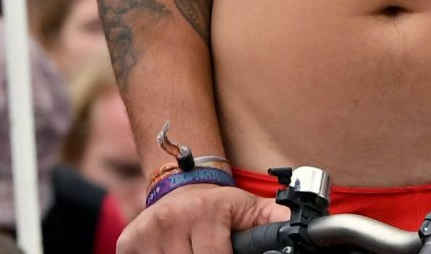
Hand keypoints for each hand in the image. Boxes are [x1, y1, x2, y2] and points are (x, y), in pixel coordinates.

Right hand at [113, 179, 281, 253]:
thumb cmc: (219, 205)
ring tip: (193, 249)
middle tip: (209, 250)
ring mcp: (146, 233)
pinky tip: (174, 252)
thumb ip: (275, 221)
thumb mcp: (250, 208)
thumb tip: (303, 231)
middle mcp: (171, 219)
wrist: (182, 184)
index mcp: (204, 212)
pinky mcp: (127, 243)